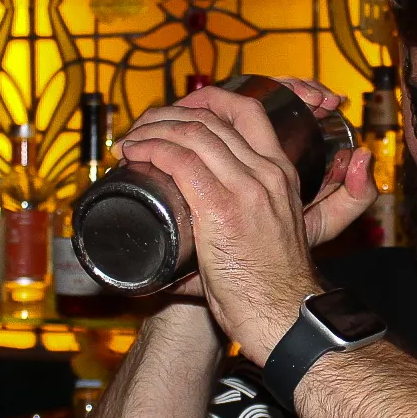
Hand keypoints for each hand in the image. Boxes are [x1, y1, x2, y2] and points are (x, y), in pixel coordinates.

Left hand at [116, 81, 376, 361]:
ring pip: (192, 133)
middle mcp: (266, 173)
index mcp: (281, 175)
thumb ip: (228, 235)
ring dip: (152, 129)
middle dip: (169, 113)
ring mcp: (246, 188)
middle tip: (142, 128)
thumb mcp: (265, 239)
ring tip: (131, 140)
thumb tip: (173, 261)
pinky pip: (181, 161)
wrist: (285, 316)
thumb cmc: (270, 288)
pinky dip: (152, 149)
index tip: (175, 113)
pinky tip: (135, 151)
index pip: (247, 111)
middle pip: (213, 117)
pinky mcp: (223, 209)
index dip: (206, 101)